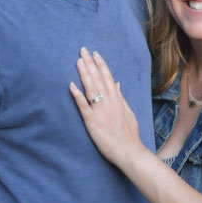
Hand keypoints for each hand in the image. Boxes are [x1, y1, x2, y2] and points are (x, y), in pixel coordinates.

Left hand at [70, 47, 142, 167]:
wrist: (130, 151)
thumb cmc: (129, 135)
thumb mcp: (128, 112)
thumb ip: (121, 97)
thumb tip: (117, 83)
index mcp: (117, 100)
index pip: (108, 77)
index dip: (101, 64)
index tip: (95, 53)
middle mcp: (109, 102)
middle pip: (98, 79)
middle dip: (90, 63)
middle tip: (83, 50)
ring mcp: (100, 111)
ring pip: (91, 88)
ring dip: (84, 74)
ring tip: (78, 61)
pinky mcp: (92, 122)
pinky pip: (83, 106)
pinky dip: (77, 95)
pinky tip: (71, 85)